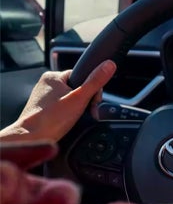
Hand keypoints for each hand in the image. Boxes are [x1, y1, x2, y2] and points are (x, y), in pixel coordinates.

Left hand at [0, 60, 116, 142]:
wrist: (32, 138)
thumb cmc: (51, 119)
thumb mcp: (80, 99)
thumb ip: (95, 81)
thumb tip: (108, 65)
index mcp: (53, 76)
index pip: (82, 76)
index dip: (91, 90)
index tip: (92, 102)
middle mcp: (46, 84)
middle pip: (77, 88)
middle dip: (85, 101)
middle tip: (85, 113)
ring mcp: (43, 96)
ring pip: (69, 99)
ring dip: (77, 108)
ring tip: (74, 118)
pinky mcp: (42, 108)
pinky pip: (61, 107)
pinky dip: (67, 114)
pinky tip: (66, 121)